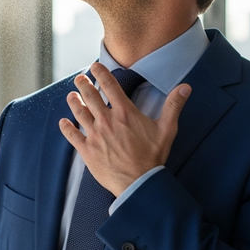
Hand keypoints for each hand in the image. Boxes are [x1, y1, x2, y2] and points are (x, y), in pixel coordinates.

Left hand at [59, 62, 191, 195]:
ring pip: (79, 113)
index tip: (95, 66)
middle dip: (83, 84)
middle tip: (79, 79)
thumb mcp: (167, 130)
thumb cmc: (153, 157)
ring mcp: (95, 136)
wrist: (139, 183)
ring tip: (71, 96)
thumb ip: (173, 106)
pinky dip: (66, 128)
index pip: (109, 86)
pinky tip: (63, 122)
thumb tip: (185, 87)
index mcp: (124, 113)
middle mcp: (107, 121)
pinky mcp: (87, 151)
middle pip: (90, 96)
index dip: (100, 72)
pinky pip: (72, 136)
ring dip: (73, 102)